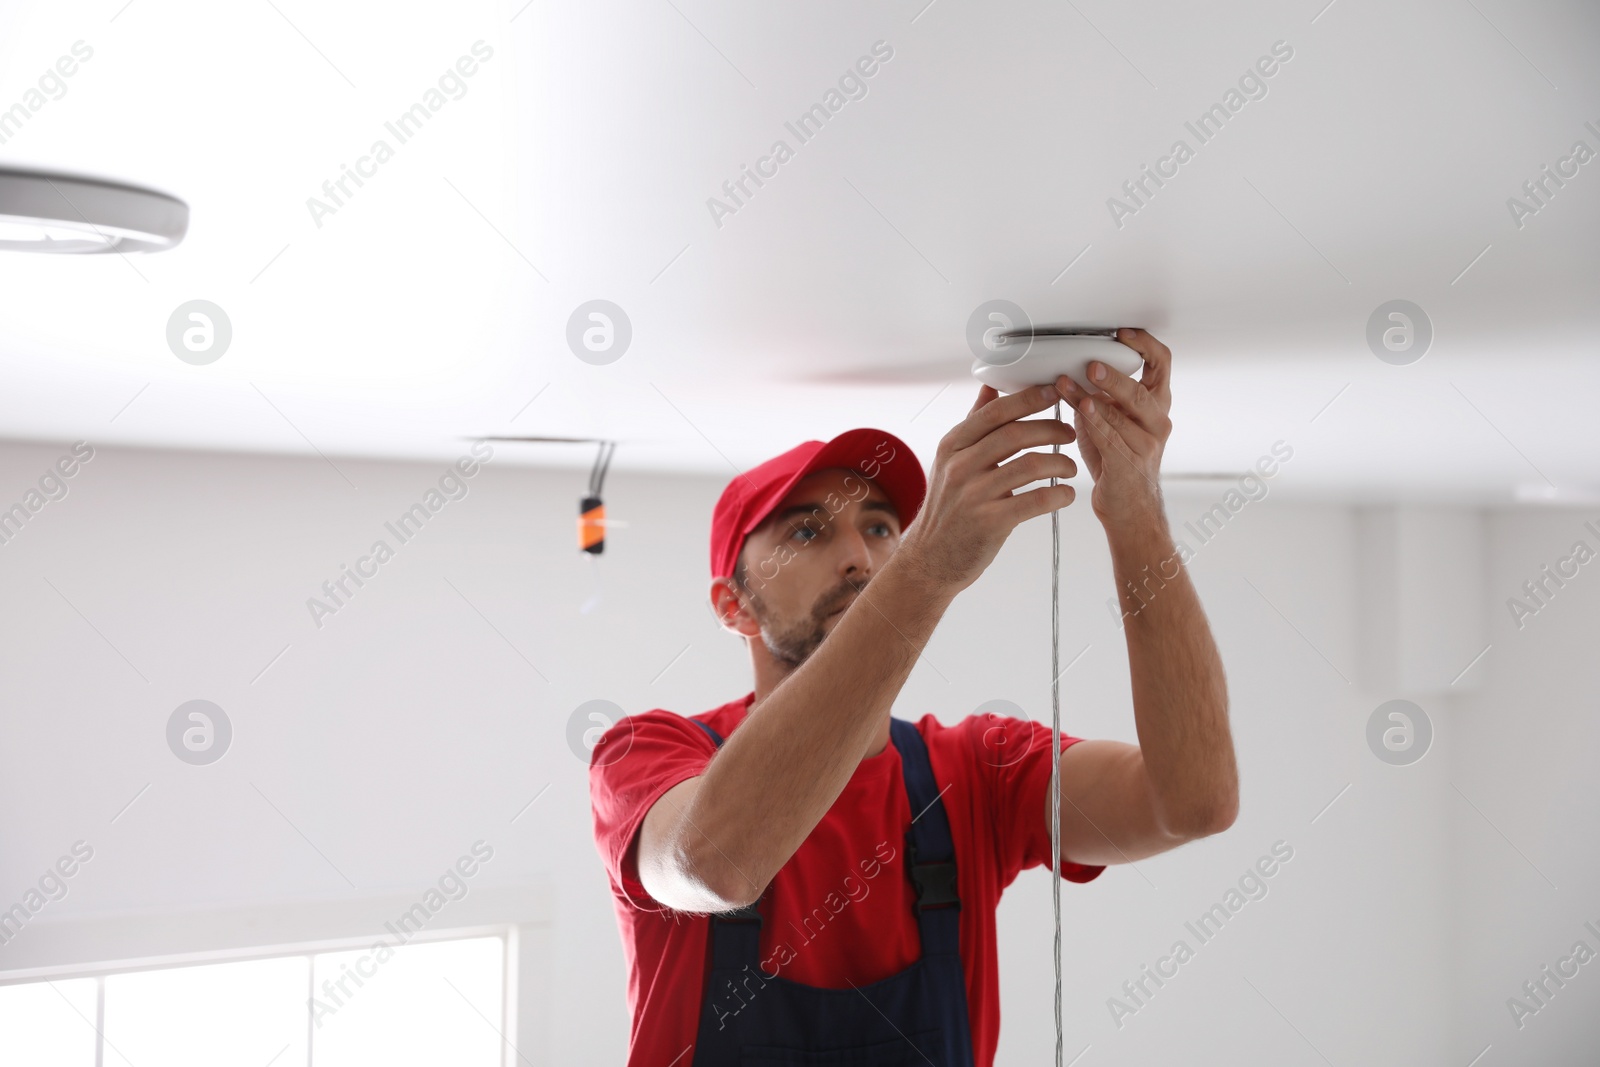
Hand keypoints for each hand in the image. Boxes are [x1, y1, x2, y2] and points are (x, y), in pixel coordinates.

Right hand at [899, 383, 1076, 593]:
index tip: (1052, 393)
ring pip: (1031, 465)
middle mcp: (960, 467)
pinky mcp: (990, 522)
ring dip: (1060, 462)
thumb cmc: (948, 510)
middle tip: (1069, 433)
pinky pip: (1035, 500)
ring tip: (1070, 467)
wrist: (931, 558)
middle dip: (1051, 429)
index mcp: (953, 447)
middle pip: (1016, 434)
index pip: (995, 413)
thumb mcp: (951, 462)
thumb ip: (973, 426)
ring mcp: (974, 495)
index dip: (1028, 400)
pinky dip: (1058, 495)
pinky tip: (1066, 495)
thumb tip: (989, 389)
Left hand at [1054, 328, 1171, 531]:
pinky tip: (1079, 410)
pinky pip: (1110, 438)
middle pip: (1141, 390)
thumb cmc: (1117, 462)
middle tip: (1091, 365)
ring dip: (1088, 397)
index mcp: (1155, 405)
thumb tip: (1072, 366)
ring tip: (1066, 384)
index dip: (1144, 345)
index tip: (1123, 334)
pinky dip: (1093, 421)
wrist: (1128, 506)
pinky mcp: (1129, 464)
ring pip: (1119, 414)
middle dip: (1114, 375)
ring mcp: (1146, 444)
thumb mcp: (1113, 420)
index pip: (1161, 364)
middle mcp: (1157, 421)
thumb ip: (1101, 395)